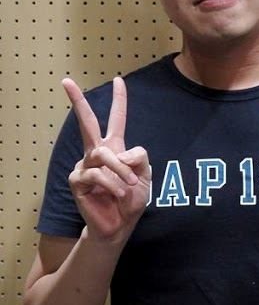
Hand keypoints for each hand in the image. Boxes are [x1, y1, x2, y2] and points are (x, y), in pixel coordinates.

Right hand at [63, 76, 150, 242]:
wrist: (120, 225)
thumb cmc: (131, 199)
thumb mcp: (146, 176)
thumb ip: (140, 158)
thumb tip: (122, 153)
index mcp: (115, 148)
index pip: (117, 119)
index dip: (119, 100)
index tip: (118, 80)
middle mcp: (97, 153)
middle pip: (87, 122)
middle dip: (78, 101)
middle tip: (66, 81)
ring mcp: (84, 165)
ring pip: (103, 154)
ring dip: (120, 170)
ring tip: (129, 185)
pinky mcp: (77, 180)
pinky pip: (97, 174)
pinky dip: (113, 183)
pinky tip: (118, 193)